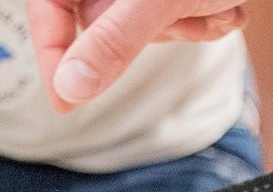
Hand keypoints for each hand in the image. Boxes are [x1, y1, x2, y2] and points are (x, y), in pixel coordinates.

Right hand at [28, 0, 248, 110]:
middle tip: (180, 20)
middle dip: (145, 34)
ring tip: (211, 6)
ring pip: (137, 26)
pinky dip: (197, 22)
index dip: (51, 52)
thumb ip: (114, 40)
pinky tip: (224, 8)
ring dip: (181, 28)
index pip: (48, 4)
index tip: (63, 101)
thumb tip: (70, 88)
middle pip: (96, 20)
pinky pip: (167, 21)